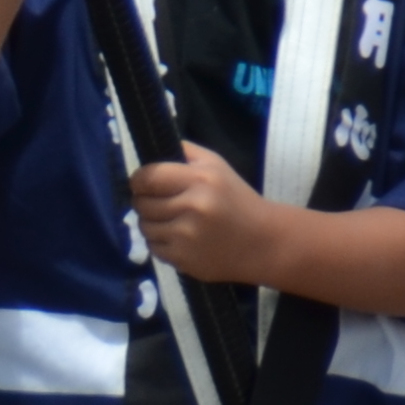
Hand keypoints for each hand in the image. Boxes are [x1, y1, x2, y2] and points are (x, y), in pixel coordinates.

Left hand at [128, 144, 276, 282]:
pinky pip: (153, 247)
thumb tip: (153, 145)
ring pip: (144, 226)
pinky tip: (180, 238)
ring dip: (152, 223)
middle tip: (161, 203)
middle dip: (145, 202)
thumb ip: (185, 152)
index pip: (148, 177)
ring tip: (172, 221)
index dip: (139, 180)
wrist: (264, 242)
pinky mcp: (183, 258)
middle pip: (141, 203)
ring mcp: (186, 235)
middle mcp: (192, 207)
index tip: (143, 183)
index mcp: (200, 180)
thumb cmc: (237, 200)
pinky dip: (161, 242)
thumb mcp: (217, 166)